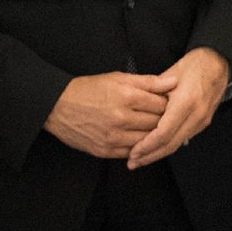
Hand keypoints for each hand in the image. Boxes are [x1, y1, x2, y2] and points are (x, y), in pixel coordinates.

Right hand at [46, 71, 170, 158]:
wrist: (57, 106)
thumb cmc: (88, 89)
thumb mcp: (117, 78)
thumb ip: (148, 81)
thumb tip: (173, 81)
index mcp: (126, 96)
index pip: (162, 104)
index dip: (167, 103)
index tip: (166, 103)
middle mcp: (121, 118)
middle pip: (157, 123)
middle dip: (162, 119)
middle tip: (162, 116)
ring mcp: (113, 137)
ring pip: (147, 140)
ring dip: (152, 134)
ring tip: (150, 126)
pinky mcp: (105, 151)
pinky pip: (132, 152)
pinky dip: (138, 146)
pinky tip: (137, 138)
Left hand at [127, 47, 228, 168]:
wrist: (217, 62)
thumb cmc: (192, 65)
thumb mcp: (169, 75)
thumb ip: (153, 94)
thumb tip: (135, 111)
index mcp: (185, 102)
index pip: (163, 133)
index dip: (146, 146)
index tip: (132, 152)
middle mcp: (196, 114)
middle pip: (170, 144)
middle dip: (150, 156)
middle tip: (133, 163)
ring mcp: (202, 120)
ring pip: (177, 144)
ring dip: (158, 154)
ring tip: (141, 159)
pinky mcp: (204, 122)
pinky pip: (184, 138)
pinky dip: (168, 145)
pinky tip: (156, 149)